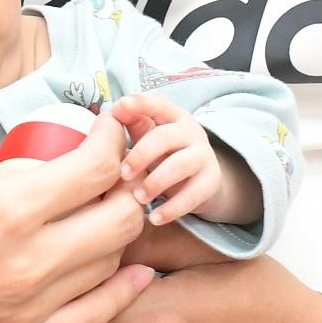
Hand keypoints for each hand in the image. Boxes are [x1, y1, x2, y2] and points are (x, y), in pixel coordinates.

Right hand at [0, 113, 152, 322]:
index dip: (113, 138)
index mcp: (3, 210)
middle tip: (113, 168)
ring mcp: (28, 309)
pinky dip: (119, 290)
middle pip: (119, 217)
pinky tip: (133, 272)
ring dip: (119, 232)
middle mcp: (29, 262)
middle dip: (127, 183)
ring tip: (105, 211)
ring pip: (111, 265)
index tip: (109, 126)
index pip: (93, 168)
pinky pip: (92, 316)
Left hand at [105, 94, 239, 235]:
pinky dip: (172, 208)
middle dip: (140, 154)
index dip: (139, 104)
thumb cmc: (165, 155)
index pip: (157, 103)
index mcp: (173, 116)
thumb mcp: (150, 139)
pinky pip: (192, 195)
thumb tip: (111, 115)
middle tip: (123, 174)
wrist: (203, 182)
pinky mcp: (211, 182)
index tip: (118, 108)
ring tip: (138, 198)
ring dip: (155, 182)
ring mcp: (204, 156)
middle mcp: (191, 132)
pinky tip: (155, 218)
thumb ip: (133, 125)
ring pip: (180, 165)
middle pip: (165, 137)